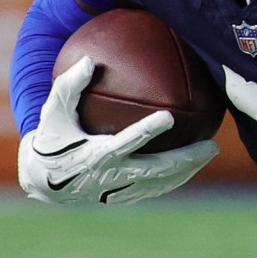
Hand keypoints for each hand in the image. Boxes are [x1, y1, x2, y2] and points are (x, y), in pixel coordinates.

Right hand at [16, 56, 217, 206]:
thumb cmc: (52, 139)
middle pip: (158, 170)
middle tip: (212, 145)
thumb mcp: (54, 111)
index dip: (149, 130)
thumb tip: (91, 60)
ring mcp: (120, 189)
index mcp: (97, 154)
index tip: (169, 116)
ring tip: (210, 151)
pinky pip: (156, 188)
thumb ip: (70, 85)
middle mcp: (112, 175)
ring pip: (162, 182)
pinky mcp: (123, 196)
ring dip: (188, 169)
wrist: (44, 180)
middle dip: (187, 160)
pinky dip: (176, 177)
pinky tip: (192, 163)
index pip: (128, 141)